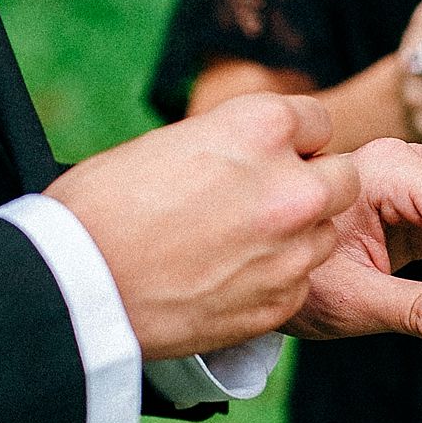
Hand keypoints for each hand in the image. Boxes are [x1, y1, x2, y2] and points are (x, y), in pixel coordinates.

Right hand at [50, 93, 356, 360]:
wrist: (77, 285)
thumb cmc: (102, 207)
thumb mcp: (169, 142)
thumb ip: (229, 144)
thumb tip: (257, 153)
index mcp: (259, 128)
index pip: (318, 122)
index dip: (295, 140)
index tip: (274, 156)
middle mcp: (290, 186)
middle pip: (344, 178)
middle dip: (314, 186)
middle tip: (268, 202)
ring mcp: (291, 249)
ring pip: (326, 234)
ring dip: (297, 236)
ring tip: (237, 245)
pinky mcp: (281, 301)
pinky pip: (300, 282)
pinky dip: (274, 281)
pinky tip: (227, 280)